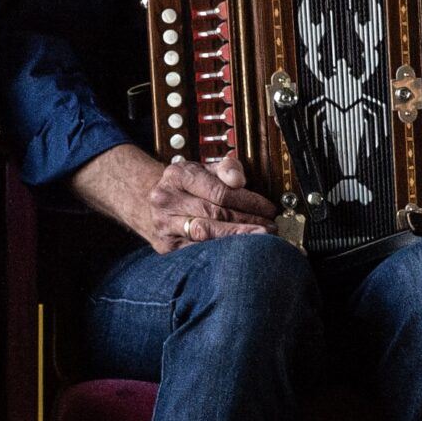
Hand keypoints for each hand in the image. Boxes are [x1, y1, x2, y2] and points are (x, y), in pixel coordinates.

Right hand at [144, 155, 279, 252]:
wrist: (151, 201)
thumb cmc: (186, 185)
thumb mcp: (204, 168)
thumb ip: (227, 169)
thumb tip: (239, 180)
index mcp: (178, 176)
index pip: (219, 192)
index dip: (248, 202)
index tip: (268, 209)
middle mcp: (167, 200)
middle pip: (215, 214)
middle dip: (247, 222)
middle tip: (270, 227)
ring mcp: (164, 225)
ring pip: (205, 234)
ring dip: (236, 238)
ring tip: (259, 240)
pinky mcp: (166, 246)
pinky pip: (197, 251)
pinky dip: (219, 252)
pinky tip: (237, 251)